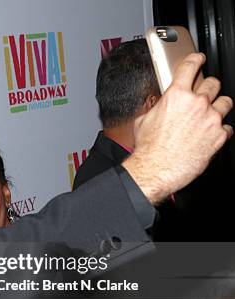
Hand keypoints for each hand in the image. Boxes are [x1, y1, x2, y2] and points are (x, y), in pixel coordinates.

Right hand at [122, 53, 232, 204]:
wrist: (156, 169)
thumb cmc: (148, 148)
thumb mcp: (143, 121)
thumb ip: (156, 108)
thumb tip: (158, 106)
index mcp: (176, 95)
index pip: (190, 66)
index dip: (195, 59)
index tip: (199, 58)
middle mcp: (197, 103)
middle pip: (213, 83)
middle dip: (208, 87)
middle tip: (203, 94)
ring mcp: (211, 119)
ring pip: (226, 102)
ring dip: (218, 106)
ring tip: (211, 113)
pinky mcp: (219, 136)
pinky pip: (228, 127)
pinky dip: (221, 129)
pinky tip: (211, 134)